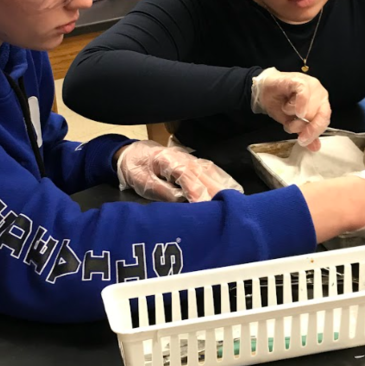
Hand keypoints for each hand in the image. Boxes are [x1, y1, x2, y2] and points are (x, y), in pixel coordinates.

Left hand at [116, 140, 242, 201]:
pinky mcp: (194, 163)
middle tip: (227, 210)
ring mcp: (191, 159)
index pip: (189, 178)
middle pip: (206, 175)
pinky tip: (230, 189)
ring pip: (212, 172)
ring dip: (223, 186)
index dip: (199, 194)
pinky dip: (222, 180)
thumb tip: (184, 202)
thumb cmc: (135, 169)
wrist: (131, 154)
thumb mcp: (143, 183)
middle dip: (216, 192)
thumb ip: (164, 192)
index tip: (206, 208)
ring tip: (233, 202)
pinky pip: (212, 171)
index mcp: (169, 161)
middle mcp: (184, 158)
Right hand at [251, 67, 330, 150]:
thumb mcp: (293, 123)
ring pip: (309, 109)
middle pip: (316, 117)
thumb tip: (315, 147)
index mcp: (321, 104)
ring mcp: (311, 85)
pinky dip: (299, 105)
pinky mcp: (299, 80)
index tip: (303, 140)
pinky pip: (304, 94)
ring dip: (293, 114)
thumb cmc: (280, 104)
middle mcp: (320, 94)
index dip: (314, 132)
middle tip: (290, 121)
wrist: (264, 91)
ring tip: (285, 108)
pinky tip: (292, 109)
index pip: (324, 120)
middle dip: (300, 124)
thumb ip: (305, 133)